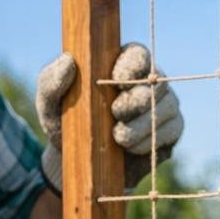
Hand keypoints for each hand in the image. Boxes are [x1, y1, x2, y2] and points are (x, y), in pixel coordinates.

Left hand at [35, 43, 183, 190]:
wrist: (80, 164)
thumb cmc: (65, 124)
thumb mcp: (49, 104)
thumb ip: (51, 81)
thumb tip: (68, 61)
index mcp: (121, 65)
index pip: (139, 54)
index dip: (133, 66)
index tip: (117, 81)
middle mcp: (148, 83)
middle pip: (157, 83)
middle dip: (136, 101)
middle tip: (114, 114)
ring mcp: (163, 107)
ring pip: (166, 109)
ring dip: (140, 126)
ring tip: (117, 138)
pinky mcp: (170, 134)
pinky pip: (170, 133)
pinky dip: (148, 141)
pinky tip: (130, 148)